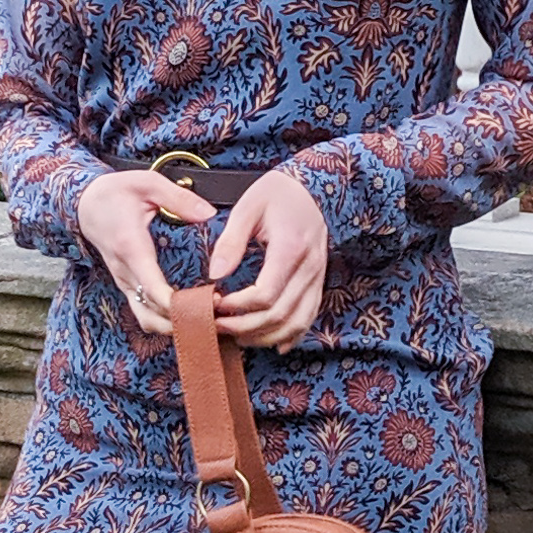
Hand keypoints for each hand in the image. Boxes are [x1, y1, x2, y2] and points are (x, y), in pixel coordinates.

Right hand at [74, 167, 215, 338]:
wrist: (84, 204)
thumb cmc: (115, 192)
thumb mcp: (147, 183)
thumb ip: (178, 198)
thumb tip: (208, 213)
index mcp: (131, 247)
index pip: (152, 288)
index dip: (176, 304)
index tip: (204, 304)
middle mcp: (125, 271)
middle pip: (151, 313)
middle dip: (182, 321)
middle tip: (215, 316)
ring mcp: (124, 282)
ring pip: (147, 319)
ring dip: (174, 325)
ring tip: (206, 318)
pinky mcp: (126, 285)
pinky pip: (145, 312)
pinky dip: (166, 319)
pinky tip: (190, 313)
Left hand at [208, 169, 329, 351]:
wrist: (312, 188)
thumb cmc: (279, 193)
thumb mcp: (248, 207)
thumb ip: (231, 242)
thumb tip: (215, 274)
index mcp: (291, 248)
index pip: (266, 295)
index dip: (237, 307)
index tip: (214, 303)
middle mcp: (309, 268)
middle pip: (279, 315)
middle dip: (245, 327)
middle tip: (217, 325)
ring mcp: (317, 278)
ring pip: (296, 324)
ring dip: (265, 336)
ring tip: (237, 335)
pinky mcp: (318, 282)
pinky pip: (308, 318)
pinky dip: (290, 336)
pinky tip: (272, 343)